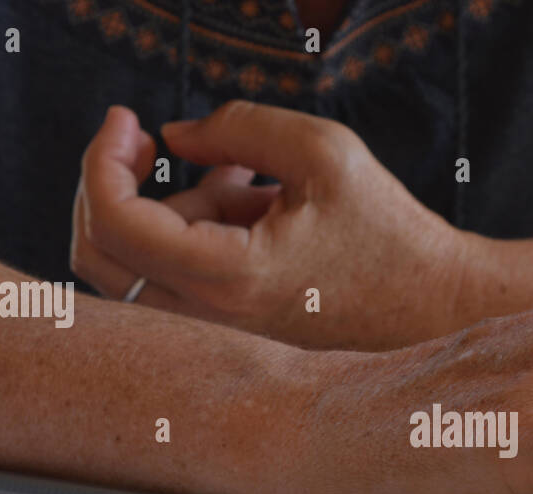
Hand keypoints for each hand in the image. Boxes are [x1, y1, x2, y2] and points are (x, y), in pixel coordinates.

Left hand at [70, 103, 477, 348]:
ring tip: (242, 182)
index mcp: (231, 277)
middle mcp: (214, 320)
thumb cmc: (390, 233)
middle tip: (143, 142)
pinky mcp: (232, 333)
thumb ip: (238, 127)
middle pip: (99, 257)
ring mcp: (219, 334)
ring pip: (135, 269)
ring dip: (168, 210)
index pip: (116, 223)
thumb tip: (176, 136)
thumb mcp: (324, 152)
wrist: (433, 304)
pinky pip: (174, 281)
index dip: (102, 159)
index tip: (128, 120)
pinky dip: (193, 235)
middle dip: (108, 185)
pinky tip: (248, 205)